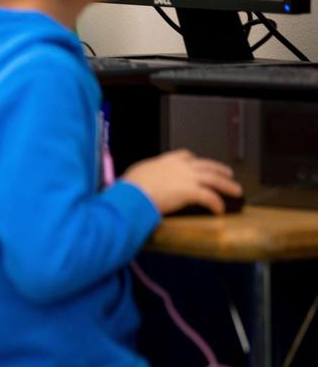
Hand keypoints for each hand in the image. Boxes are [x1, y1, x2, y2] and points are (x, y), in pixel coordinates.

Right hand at [122, 149, 241, 215]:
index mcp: (165, 161)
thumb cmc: (131, 187)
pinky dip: (217, 204)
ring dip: (227, 185)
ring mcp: (187, 178)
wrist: (134, 193)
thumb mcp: (136, 175)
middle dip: (219, 169)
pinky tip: (220, 210)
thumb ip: (145, 176)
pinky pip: (210, 197)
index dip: (195, 160)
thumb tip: (140, 182)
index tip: (199, 163)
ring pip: (214, 179)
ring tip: (236, 191)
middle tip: (228, 174)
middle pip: (206, 166)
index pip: (185, 156)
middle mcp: (179, 167)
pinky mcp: (192, 192)